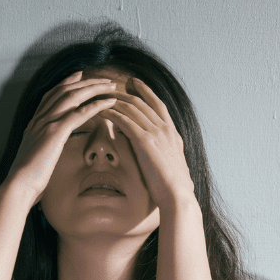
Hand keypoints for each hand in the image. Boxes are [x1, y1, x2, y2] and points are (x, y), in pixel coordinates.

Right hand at [0, 72, 118, 204]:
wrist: (19, 185)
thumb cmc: (29, 177)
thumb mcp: (37, 155)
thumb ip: (44, 145)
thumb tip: (50, 147)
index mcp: (35, 122)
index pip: (52, 94)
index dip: (67, 82)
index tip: (81, 74)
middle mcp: (39, 118)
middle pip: (64, 90)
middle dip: (86, 81)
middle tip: (104, 79)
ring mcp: (46, 123)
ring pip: (73, 96)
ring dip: (94, 88)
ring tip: (110, 85)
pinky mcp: (55, 133)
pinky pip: (79, 114)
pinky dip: (96, 105)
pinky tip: (108, 102)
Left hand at [102, 76, 194, 211]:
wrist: (178, 196)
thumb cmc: (175, 188)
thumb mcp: (174, 166)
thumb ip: (166, 155)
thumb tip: (160, 156)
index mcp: (173, 134)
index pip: (159, 105)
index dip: (146, 92)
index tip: (135, 83)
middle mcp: (166, 129)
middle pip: (143, 102)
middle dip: (126, 91)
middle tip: (111, 85)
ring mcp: (156, 133)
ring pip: (132, 108)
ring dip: (115, 100)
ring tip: (101, 96)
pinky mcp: (145, 141)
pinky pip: (124, 120)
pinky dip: (111, 113)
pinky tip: (100, 111)